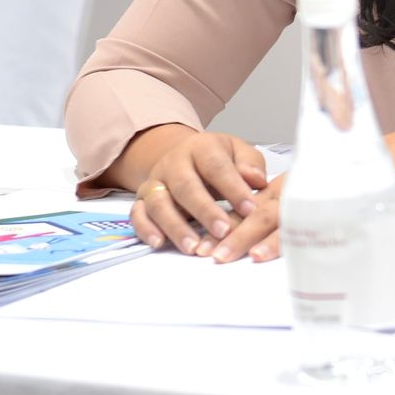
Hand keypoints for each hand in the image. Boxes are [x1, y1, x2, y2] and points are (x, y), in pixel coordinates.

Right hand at [129, 130, 274, 261]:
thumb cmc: (218, 159)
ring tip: (193, 248)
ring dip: (175, 226)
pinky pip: (137, 214)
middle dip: (205, 211)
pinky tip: (159, 243)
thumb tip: (256, 180)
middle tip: (224, 232)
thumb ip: (250, 164)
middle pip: (186, 186)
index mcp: (201, 147)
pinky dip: (145, 229)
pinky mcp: (142, 199)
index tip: (250, 210)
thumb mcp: (238, 153)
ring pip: (159, 203)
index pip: (216, 166)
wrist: (182, 156)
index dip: (233, 188)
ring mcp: (155, 181)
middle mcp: (173, 163)